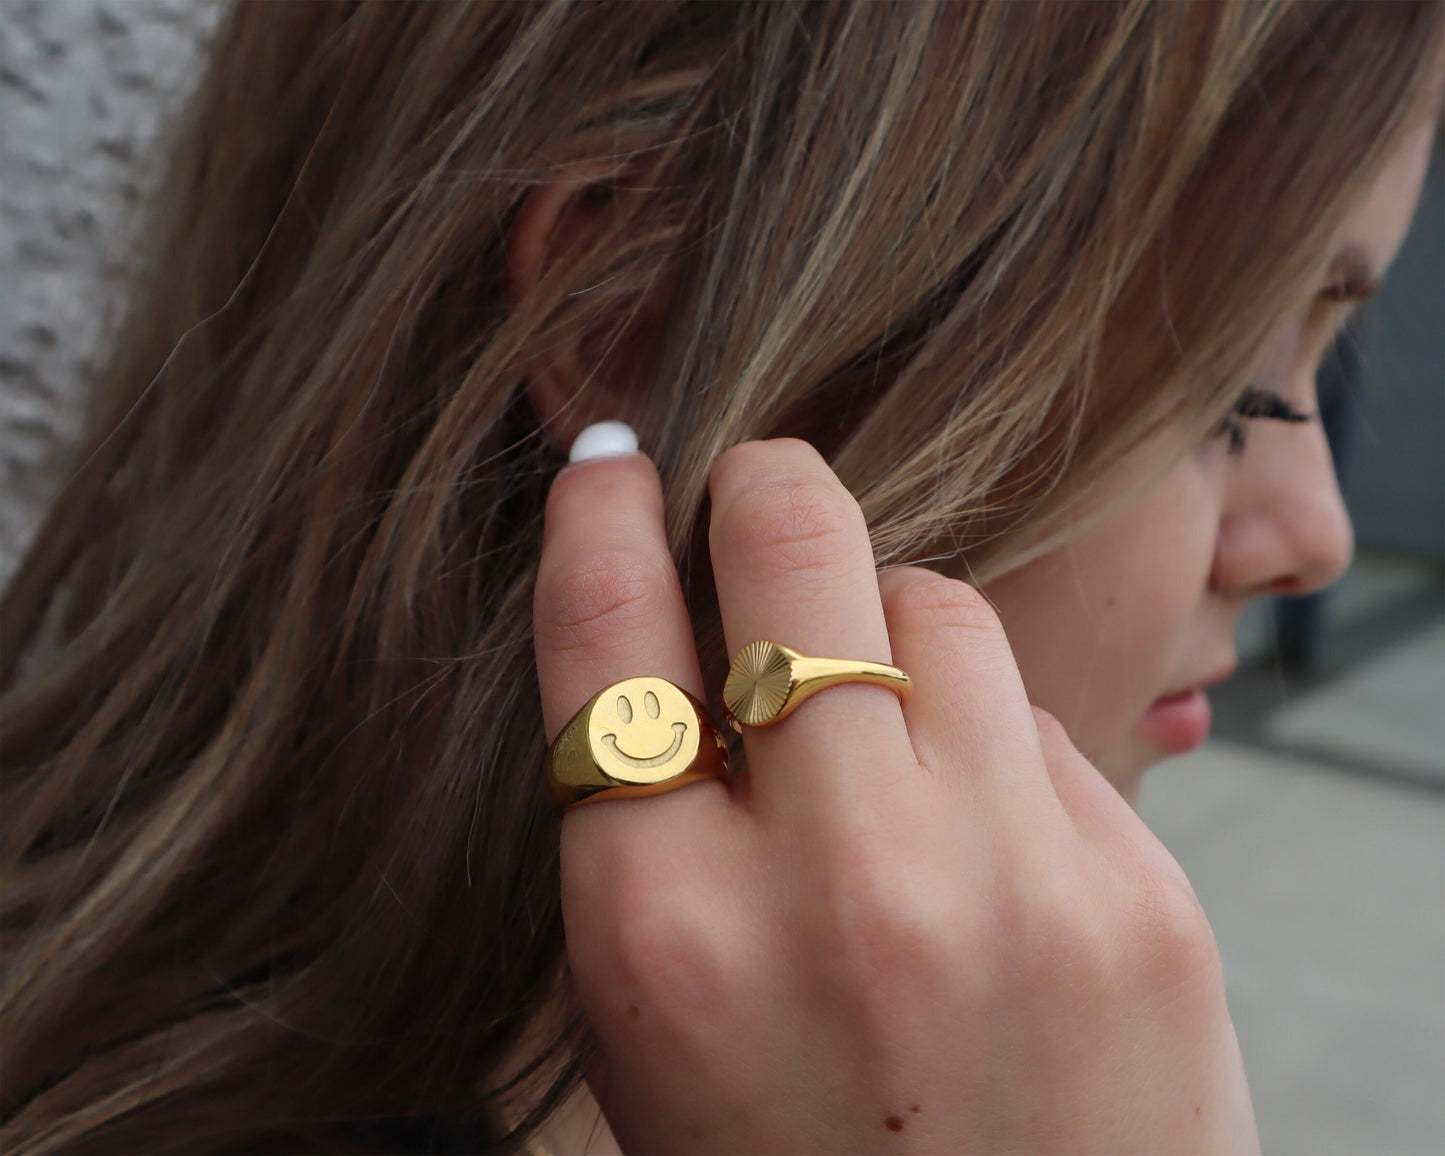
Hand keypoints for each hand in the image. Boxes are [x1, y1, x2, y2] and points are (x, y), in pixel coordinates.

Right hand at [533, 437, 1256, 1153]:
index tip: (605, 460)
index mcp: (664, 933)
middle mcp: (837, 884)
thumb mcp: (652, 1024)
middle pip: (792, 541)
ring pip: (934, 602)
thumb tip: (672, 617)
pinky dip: (989, 743)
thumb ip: (648, 828)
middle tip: (756, 490)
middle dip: (763, 488)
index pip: (603, 631)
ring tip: (879, 725)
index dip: (592, 513)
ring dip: (888, 627)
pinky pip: (1038, 719)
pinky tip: (979, 839)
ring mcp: (1009, 877)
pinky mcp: (1138, 891)